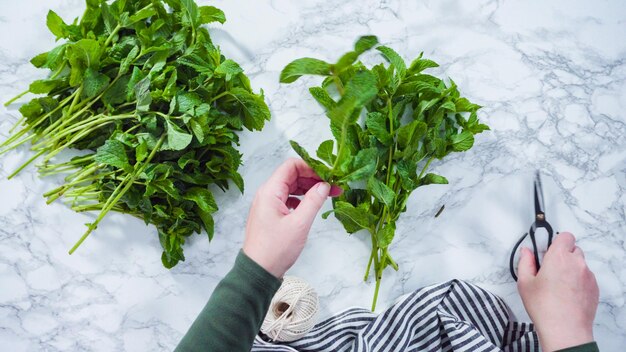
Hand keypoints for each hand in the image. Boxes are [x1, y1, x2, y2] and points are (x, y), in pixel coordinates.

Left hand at [242, 158, 341, 277]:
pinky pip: (288, 198)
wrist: (258, 270)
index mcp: (270, 191)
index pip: (291, 165)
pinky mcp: (271, 214)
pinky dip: (301, 199)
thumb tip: (325, 185)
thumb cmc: (275, 249)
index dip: (311, 167)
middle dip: (314, 178)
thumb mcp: (299, 224)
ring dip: (309, 188)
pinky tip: (311, 206)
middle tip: (334, 186)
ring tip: (328, 195)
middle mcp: (267, 193)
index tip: (329, 174)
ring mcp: (268, 203)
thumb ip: (313, 201)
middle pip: (292, 175)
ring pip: (291, 187)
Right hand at [517, 232, 598, 350]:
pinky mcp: (594, 288)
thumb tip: (526, 252)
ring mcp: (588, 276)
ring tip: (557, 284)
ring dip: (570, 268)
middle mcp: (576, 264)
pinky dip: (578, 280)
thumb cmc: (545, 308)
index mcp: (559, 258)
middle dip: (562, 255)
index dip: (556, 240)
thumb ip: (525, 262)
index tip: (547, 248)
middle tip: (549, 268)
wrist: (565, 329)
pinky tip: (566, 293)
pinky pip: (586, 277)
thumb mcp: (525, 283)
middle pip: (573, 249)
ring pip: (580, 263)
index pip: (565, 236)